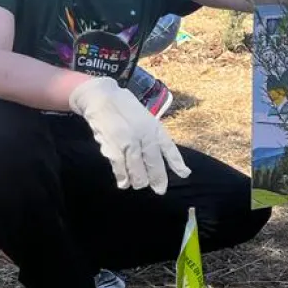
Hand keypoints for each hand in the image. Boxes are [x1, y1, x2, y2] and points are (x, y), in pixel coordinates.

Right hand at [69, 77, 190, 194]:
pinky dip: (123, 179)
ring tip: (139, 184)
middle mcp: (145, 137)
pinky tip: (124, 183)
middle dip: (158, 181)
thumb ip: (155, 136)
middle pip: (154, 166)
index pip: (170, 150)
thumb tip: (163, 154)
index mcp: (155, 128)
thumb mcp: (147, 118)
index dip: (178, 164)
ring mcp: (129, 144)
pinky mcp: (112, 149)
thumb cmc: (126, 109)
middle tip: (159, 189)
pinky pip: (120, 170)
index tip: (185, 174)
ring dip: (140, 182)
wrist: (101, 98)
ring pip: (138, 173)